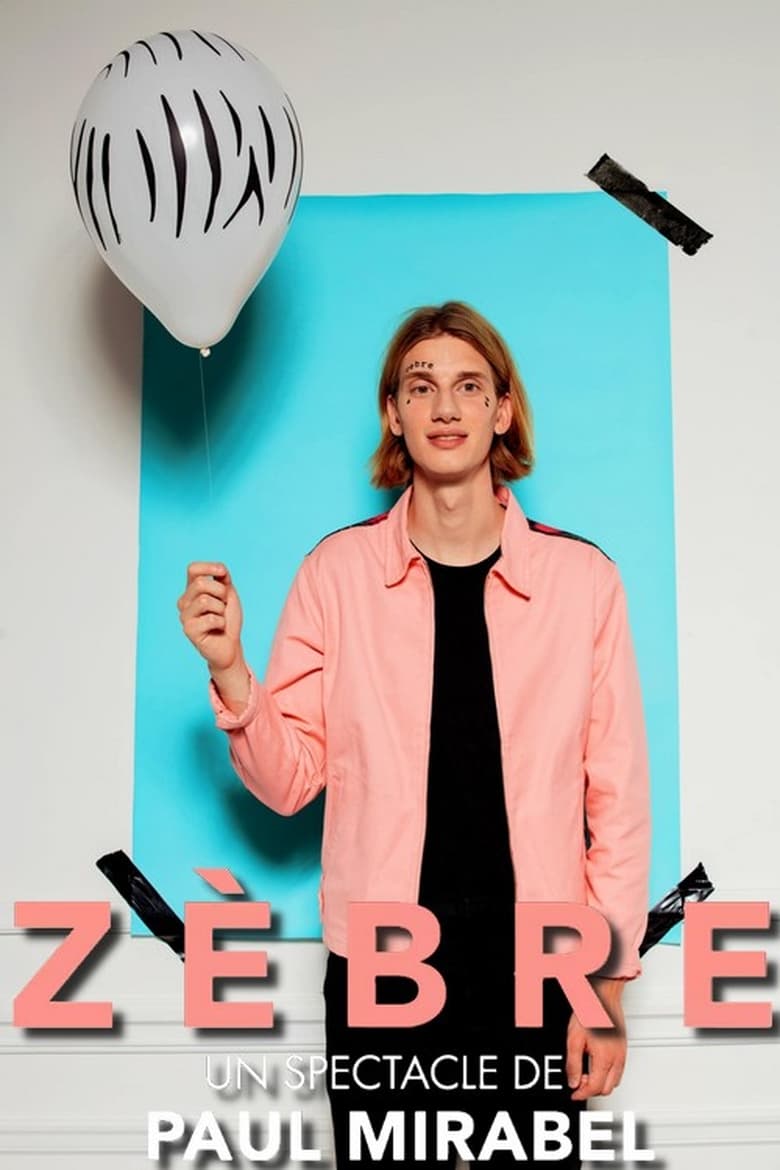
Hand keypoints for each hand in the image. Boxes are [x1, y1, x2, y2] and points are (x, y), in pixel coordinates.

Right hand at [178, 562, 243, 672]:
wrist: (230, 646)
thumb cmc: (228, 620)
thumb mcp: (229, 595)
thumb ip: (223, 579)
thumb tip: (220, 568)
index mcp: (192, 591)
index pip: (193, 569)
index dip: (209, 567)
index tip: (223, 573)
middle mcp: (184, 602)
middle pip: (201, 583)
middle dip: (221, 592)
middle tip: (224, 606)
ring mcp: (184, 616)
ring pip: (204, 600)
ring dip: (221, 609)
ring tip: (220, 618)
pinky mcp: (189, 630)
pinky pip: (210, 618)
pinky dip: (221, 623)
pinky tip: (217, 629)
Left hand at [566, 978, 626, 1100]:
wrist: (603, 997)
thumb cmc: (589, 1012)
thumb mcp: (574, 1039)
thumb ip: (573, 1064)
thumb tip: (573, 1082)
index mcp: (604, 1059)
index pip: (594, 1088)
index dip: (581, 1094)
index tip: (574, 1094)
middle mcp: (617, 1059)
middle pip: (607, 1089)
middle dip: (591, 1090)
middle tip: (578, 1081)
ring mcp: (622, 1054)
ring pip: (614, 1082)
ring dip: (601, 1083)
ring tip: (586, 1073)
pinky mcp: (623, 1049)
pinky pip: (618, 1071)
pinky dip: (607, 1075)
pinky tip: (596, 1065)